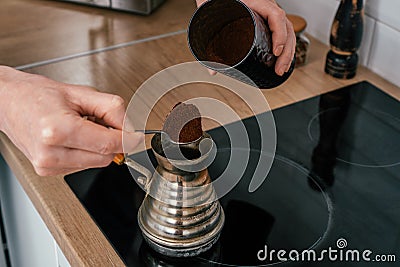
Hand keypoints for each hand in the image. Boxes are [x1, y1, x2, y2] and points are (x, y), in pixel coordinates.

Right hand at [0, 66, 142, 175]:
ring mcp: (47, 165)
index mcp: (57, 130)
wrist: (8, 102)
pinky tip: (74, 138)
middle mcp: (50, 152)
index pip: (108, 144)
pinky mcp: (47, 171)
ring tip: (83, 127)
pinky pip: (82, 165)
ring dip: (99, 147)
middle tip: (104, 122)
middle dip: (113, 141)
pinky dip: (86, 152)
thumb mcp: (81, 93)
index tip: (137, 136)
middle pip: (104, 157)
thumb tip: (130, 129)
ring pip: (95, 164)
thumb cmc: (38, 94)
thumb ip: (112, 109)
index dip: (128, 140)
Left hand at [196, 0, 294, 75]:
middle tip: (279, 69)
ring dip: (288, 52)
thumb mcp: (213, 14)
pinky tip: (284, 62)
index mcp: (256, 2)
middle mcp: (265, 8)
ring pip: (287, 32)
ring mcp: (268, 15)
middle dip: (286, 51)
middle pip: (286, 27)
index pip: (276, 15)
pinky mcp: (266, 23)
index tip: (276, 51)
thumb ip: (209, 37)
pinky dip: (285, 48)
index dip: (280, 34)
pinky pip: (282, 33)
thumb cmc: (218, 2)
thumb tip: (212, 70)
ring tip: (281, 70)